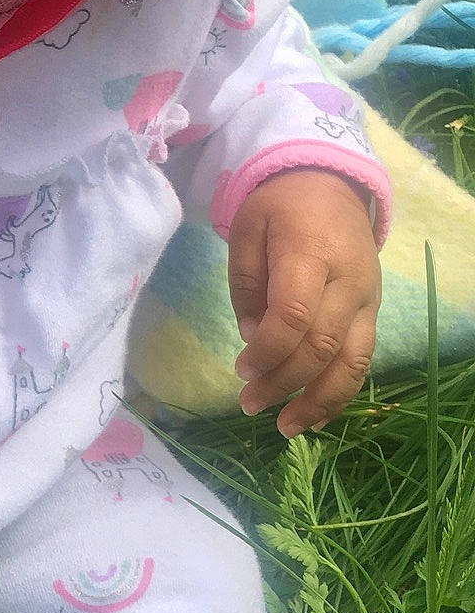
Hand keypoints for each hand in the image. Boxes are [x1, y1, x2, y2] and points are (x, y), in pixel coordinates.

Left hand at [228, 168, 380, 436]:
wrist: (331, 184)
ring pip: (353, 361)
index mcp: (311, 254)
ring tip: (287, 428)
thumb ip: (247, 284)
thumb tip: (253, 338)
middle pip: (322, 345)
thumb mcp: (247, 229)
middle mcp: (348, 282)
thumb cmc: (280, 206)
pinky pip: (363, 359)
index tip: (240, 368)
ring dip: (319, 401)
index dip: (268, 350)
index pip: (295, 315)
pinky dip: (340, 392)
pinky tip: (315, 416)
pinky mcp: (373, 311)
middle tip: (249, 404)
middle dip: (284, 382)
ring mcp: (367, 300)